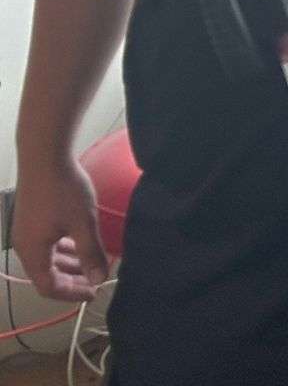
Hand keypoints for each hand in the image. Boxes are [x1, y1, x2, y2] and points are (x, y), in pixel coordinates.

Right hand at [13, 158, 108, 302]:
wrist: (44, 156)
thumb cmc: (64, 191)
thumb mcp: (83, 223)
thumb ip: (91, 253)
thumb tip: (99, 280)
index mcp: (32, 252)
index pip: (48, 287)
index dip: (71, 294)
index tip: (94, 292)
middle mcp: (24, 246)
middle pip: (47, 273)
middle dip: (73, 279)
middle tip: (97, 279)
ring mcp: (26, 231)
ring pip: (49, 257)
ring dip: (70, 262)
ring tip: (94, 262)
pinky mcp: (32, 218)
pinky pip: (48, 242)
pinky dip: (65, 247)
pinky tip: (81, 242)